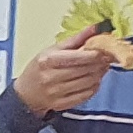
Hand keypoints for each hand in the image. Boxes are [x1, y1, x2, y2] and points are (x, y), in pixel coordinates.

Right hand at [10, 26, 124, 117]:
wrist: (26, 93)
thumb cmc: (40, 68)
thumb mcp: (52, 50)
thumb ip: (75, 40)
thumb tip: (95, 28)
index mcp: (48, 60)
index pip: (79, 57)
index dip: (95, 54)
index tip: (103, 50)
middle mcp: (51, 77)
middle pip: (86, 70)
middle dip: (100, 63)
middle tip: (106, 58)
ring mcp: (56, 93)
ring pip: (88, 83)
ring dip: (99, 75)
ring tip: (100, 68)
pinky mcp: (62, 104)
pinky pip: (86, 95)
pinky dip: (94, 87)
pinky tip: (93, 80)